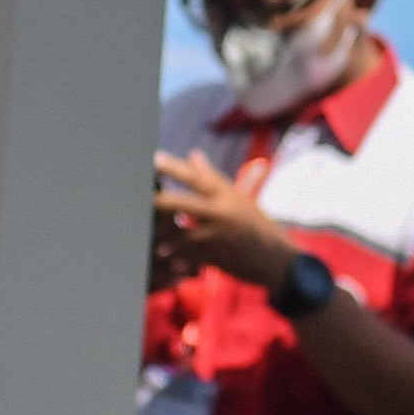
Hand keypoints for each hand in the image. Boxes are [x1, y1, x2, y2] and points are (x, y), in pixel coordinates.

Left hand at [149, 147, 296, 289]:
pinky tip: (161, 259)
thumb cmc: (255, 226)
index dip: (172, 167)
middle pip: (180, 203)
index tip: (152, 158)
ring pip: (180, 234)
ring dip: (161, 236)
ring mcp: (218, 236)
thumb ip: (212, 179)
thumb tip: (193, 154)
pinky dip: (175, 258)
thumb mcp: (238, 198)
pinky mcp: (216, 258)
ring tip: (144, 236)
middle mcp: (221, 212)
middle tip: (136, 199)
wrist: (277, 260)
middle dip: (157, 202)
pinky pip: (188, 257)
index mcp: (226, 195)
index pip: (196, 177)